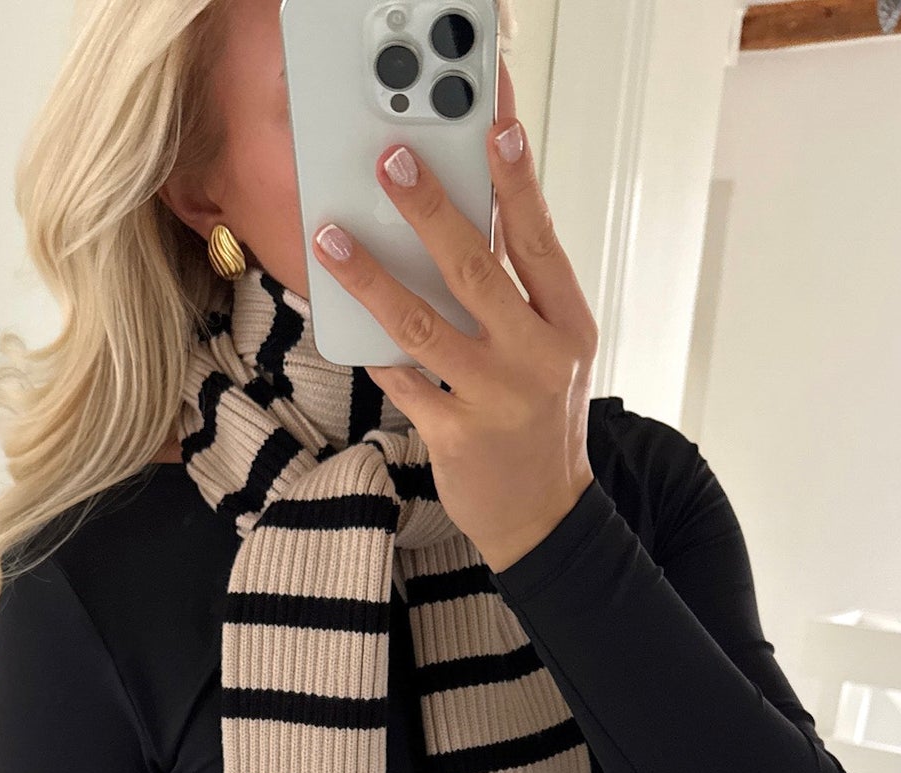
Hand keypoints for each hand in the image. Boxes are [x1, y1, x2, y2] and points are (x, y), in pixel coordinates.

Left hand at [310, 116, 598, 574]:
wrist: (543, 516)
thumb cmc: (540, 421)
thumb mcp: (552, 352)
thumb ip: (519, 295)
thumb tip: (465, 222)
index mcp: (567, 326)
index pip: (540, 242)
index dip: (517, 183)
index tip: (495, 128)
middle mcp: (537, 359)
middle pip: (477, 270)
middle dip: (430, 209)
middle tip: (392, 162)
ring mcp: (496, 399)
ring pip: (424, 323)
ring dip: (372, 276)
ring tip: (333, 239)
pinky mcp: (456, 436)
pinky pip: (403, 380)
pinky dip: (375, 350)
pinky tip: (346, 320)